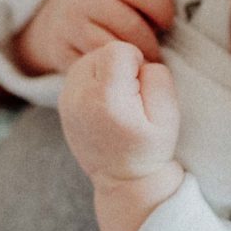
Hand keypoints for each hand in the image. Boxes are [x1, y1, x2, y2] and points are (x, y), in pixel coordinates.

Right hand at [16, 0, 177, 75]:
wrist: (55, 20)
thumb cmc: (106, 5)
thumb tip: (174, 25)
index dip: (166, 15)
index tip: (165, 25)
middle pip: (134, 28)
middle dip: (151, 46)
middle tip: (154, 55)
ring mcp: (70, 25)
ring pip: (116, 51)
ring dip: (135, 64)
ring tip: (139, 65)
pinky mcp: (61, 52)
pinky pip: (98, 69)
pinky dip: (114, 75)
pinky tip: (119, 73)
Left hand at [59, 41, 181, 183]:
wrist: (123, 180)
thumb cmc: (149, 149)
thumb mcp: (168, 115)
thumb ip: (157, 77)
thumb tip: (138, 61)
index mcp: (105, 98)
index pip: (117, 49)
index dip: (136, 61)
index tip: (141, 87)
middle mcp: (78, 96)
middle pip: (101, 51)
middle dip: (120, 65)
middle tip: (131, 95)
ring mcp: (66, 100)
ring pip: (89, 59)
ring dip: (106, 71)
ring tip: (119, 98)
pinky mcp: (62, 103)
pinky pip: (80, 73)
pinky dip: (94, 80)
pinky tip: (105, 102)